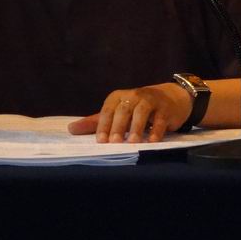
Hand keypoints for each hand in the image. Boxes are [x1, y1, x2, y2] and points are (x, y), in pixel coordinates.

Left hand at [67, 83, 192, 142]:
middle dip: (118, 126)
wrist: (170, 98)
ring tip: (132, 142)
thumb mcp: (116, 112)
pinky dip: (156, 130)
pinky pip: (160, 119)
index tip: (101, 141)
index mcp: (118, 97)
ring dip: (136, 128)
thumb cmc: (137, 108)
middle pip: (123, 110)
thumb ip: (95, 122)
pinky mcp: (165, 108)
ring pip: (141, 112)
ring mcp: (150, 100)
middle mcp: (133, 96)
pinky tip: (152, 141)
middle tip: (114, 143)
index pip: (108, 110)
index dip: (103, 125)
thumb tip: (70, 129)